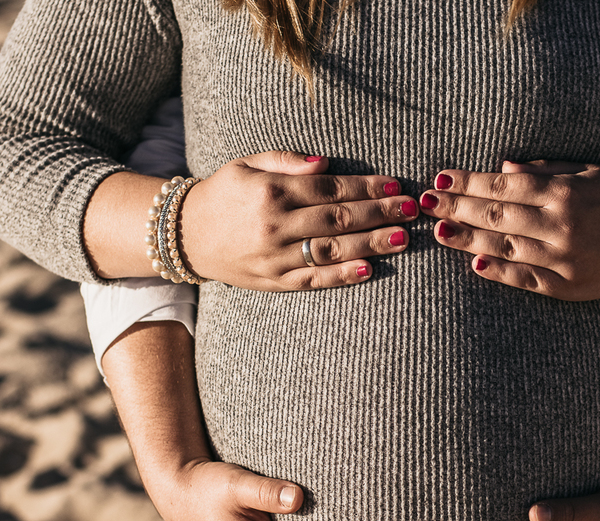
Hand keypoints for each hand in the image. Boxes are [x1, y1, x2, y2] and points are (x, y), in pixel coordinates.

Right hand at [181, 151, 419, 288]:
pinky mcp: (274, 281)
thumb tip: (328, 163)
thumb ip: (288, 160)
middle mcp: (275, 225)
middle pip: (339, 219)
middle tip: (413, 210)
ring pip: (332, 250)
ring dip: (371, 244)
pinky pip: (313, 279)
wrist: (185, 235)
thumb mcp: (248, 164)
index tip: (397, 185)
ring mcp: (275, 257)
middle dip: (380, 213)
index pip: (331, 188)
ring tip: (403, 237)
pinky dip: (342, 276)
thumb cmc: (224, 193)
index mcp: (272, 191)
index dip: (368, 187)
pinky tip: (370, 269)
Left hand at [418, 160, 599, 300]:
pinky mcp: (566, 286)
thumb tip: (501, 170)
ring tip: (439, 231)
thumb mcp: (587, 173)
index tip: (440, 178)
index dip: (468, 183)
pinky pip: (525, 279)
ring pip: (504, 247)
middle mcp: (561, 225)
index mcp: (563, 193)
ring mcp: (563, 259)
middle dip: (457, 208)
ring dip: (467, 240)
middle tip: (426, 203)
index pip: (503, 186)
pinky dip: (499, 272)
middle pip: (497, 216)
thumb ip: (543, 170)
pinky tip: (474, 263)